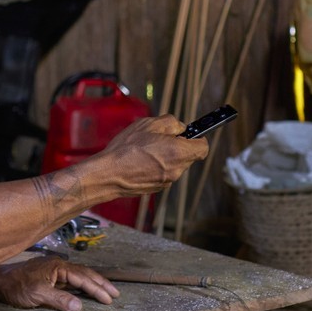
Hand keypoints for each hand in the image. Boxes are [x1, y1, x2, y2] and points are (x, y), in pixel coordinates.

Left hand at [0, 255, 118, 310]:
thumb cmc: (16, 287)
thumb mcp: (37, 295)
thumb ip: (59, 300)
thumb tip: (80, 306)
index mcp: (58, 267)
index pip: (82, 278)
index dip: (97, 289)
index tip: (109, 299)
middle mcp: (59, 265)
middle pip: (85, 273)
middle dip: (101, 284)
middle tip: (115, 294)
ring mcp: (55, 270)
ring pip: (80, 275)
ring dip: (94, 283)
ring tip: (107, 291)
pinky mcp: (50, 275)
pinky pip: (72, 279)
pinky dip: (83, 284)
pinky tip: (87, 289)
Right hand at [90, 114, 208, 198]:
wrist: (108, 174)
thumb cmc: (126, 149)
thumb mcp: (149, 124)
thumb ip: (171, 123)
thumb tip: (180, 128)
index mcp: (179, 152)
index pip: (203, 148)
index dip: (197, 138)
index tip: (188, 134)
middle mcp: (177, 170)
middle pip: (188, 156)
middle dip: (178, 146)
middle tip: (159, 139)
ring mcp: (167, 181)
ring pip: (175, 165)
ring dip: (166, 156)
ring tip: (146, 149)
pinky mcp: (157, 188)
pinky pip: (163, 173)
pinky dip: (157, 166)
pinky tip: (141, 160)